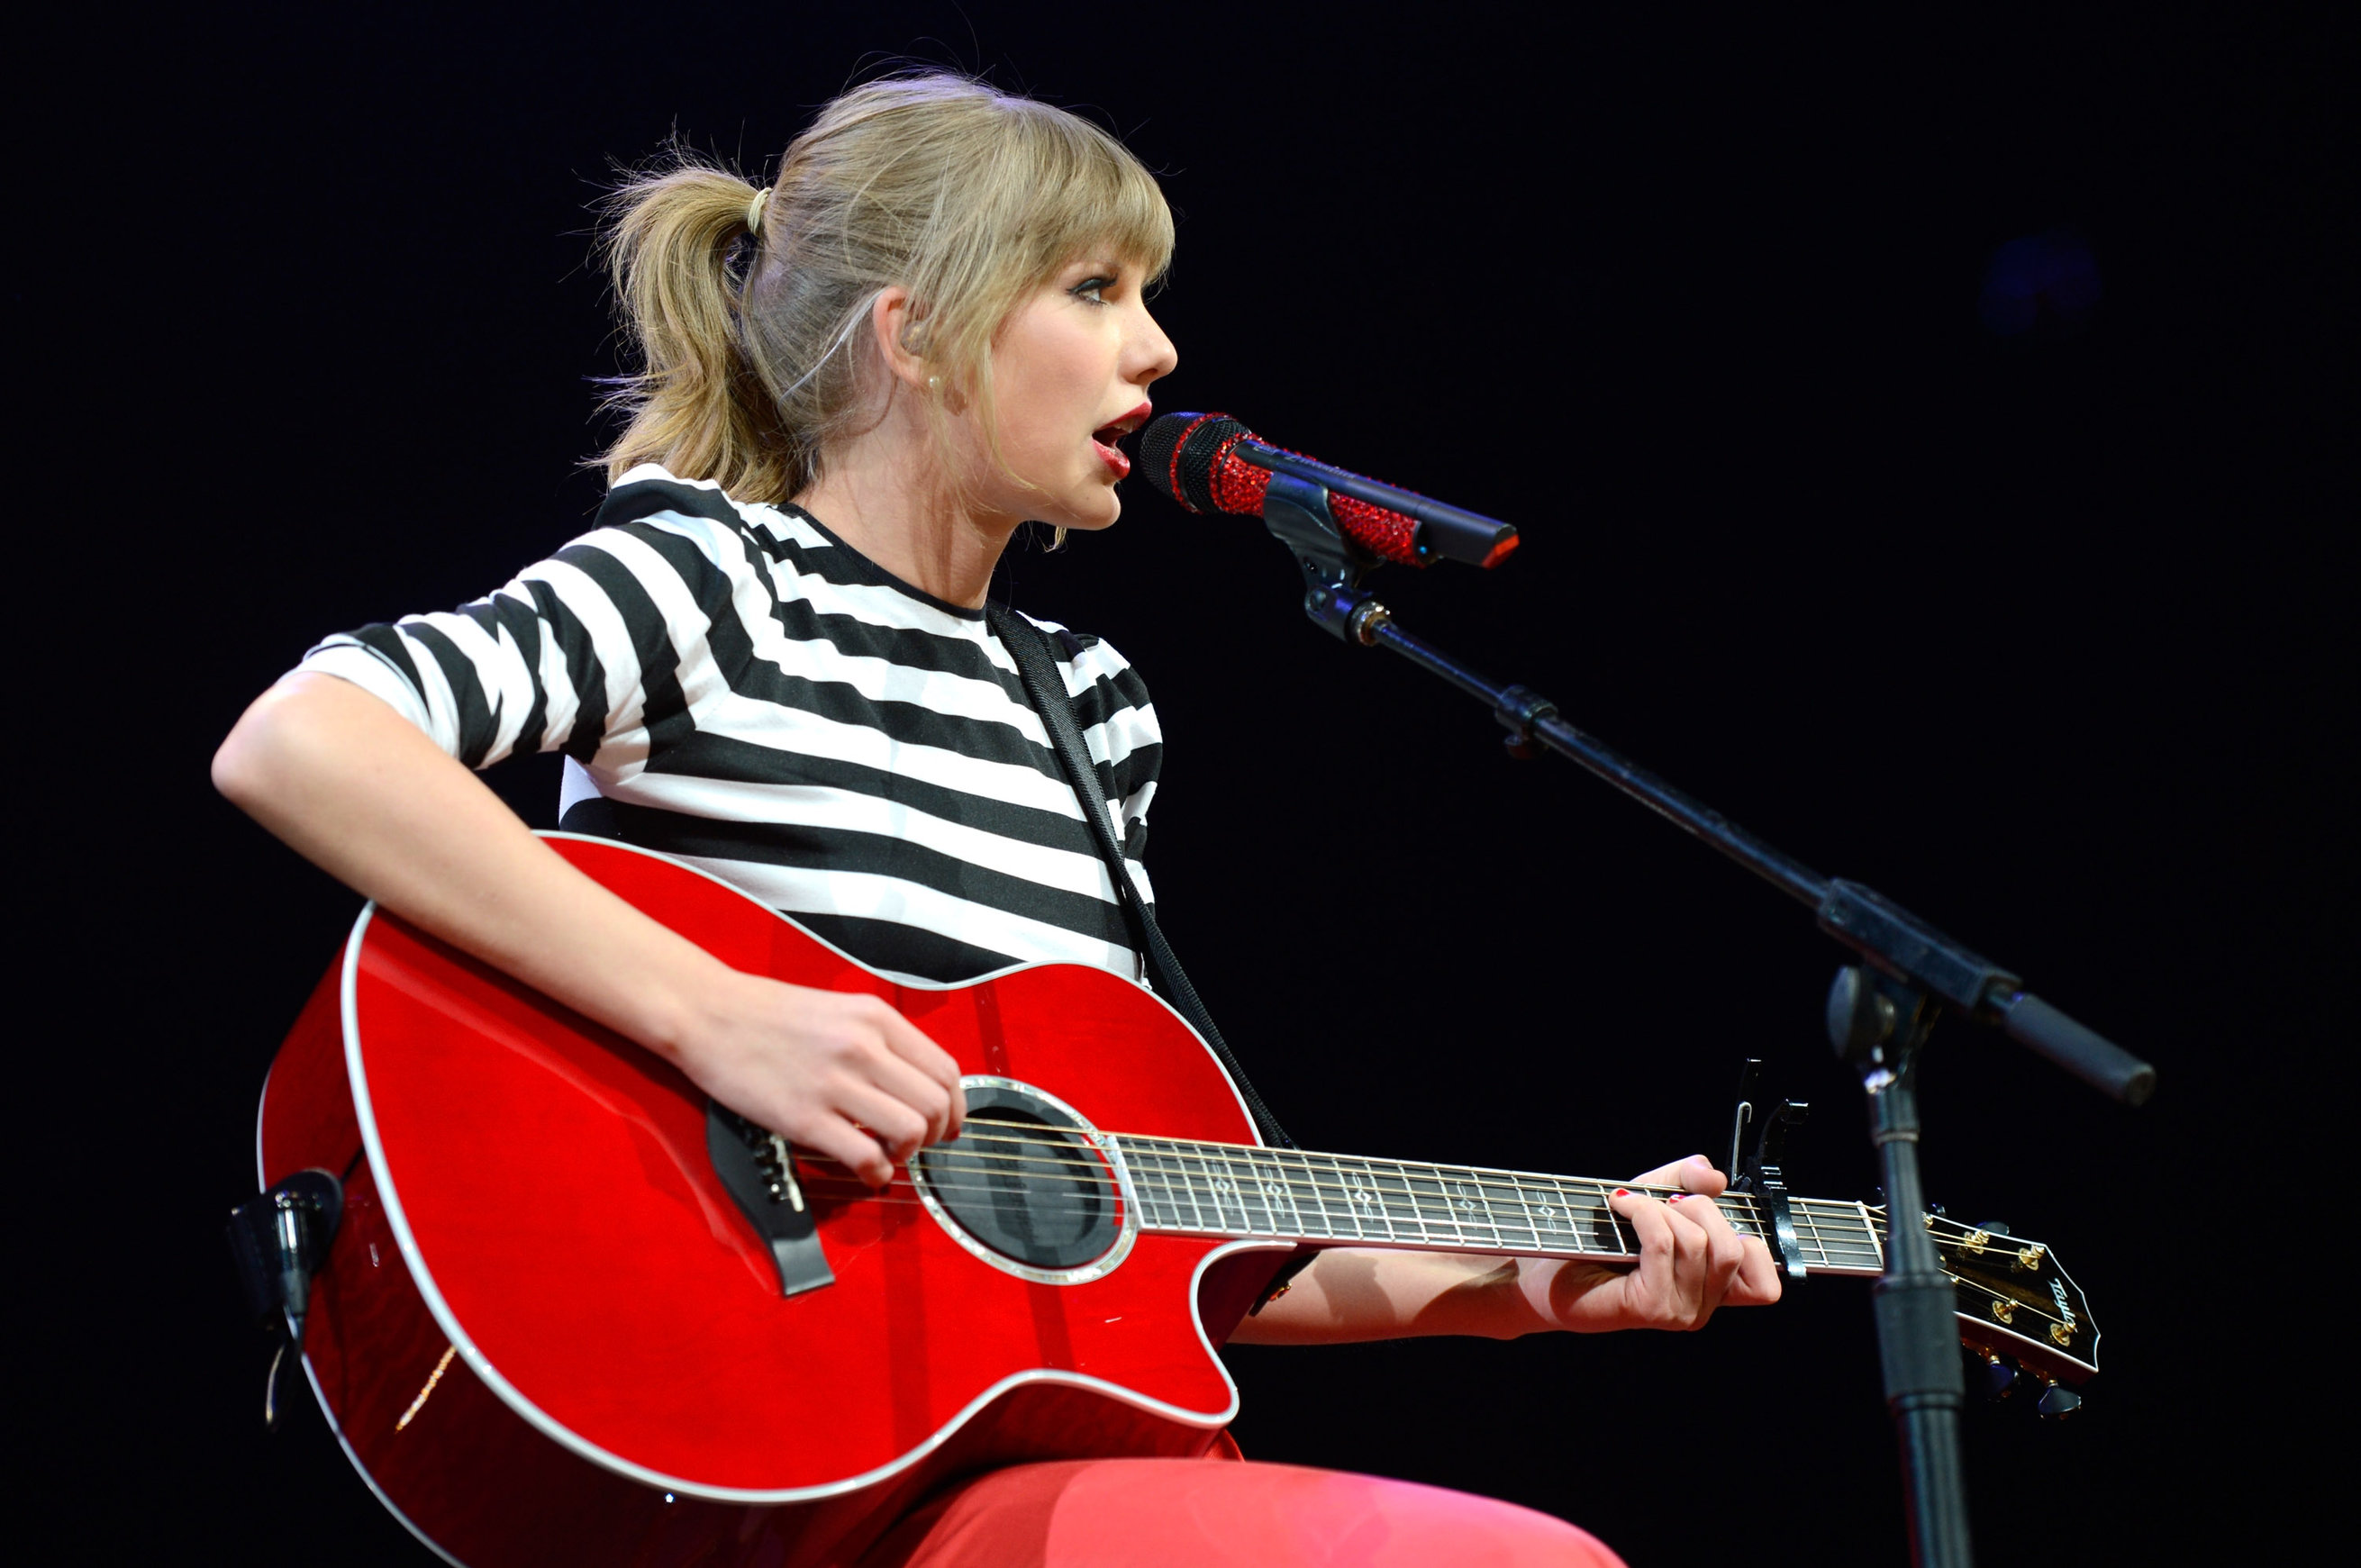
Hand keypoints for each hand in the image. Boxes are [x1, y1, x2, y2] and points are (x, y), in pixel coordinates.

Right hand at [671, 971, 964, 1186]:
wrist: (708, 1011)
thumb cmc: (767, 1013)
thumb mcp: (840, 1009)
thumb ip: (881, 1042)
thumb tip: (915, 1085)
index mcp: (876, 1018)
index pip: (944, 1070)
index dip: (955, 1108)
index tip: (946, 1125)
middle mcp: (863, 1047)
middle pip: (935, 1104)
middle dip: (934, 1135)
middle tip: (915, 1144)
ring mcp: (834, 1083)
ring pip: (910, 1131)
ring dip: (907, 1154)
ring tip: (887, 1155)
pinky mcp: (804, 1117)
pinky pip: (865, 1157)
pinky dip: (876, 1173)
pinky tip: (866, 1171)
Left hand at [1539, 1154, 1782, 1331]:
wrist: (1545, 1273)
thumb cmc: (1598, 1241)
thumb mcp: (1652, 1198)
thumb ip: (1686, 1181)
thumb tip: (1713, 1176)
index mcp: (1712, 1289)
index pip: (1766, 1286)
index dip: (1752, 1243)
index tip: (1710, 1214)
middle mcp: (1701, 1307)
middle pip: (1733, 1249)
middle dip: (1699, 1208)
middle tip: (1664, 1201)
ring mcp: (1678, 1311)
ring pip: (1698, 1243)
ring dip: (1662, 1208)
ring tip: (1634, 1204)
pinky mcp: (1650, 1306)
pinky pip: (1664, 1242)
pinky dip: (1643, 1211)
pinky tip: (1620, 1205)